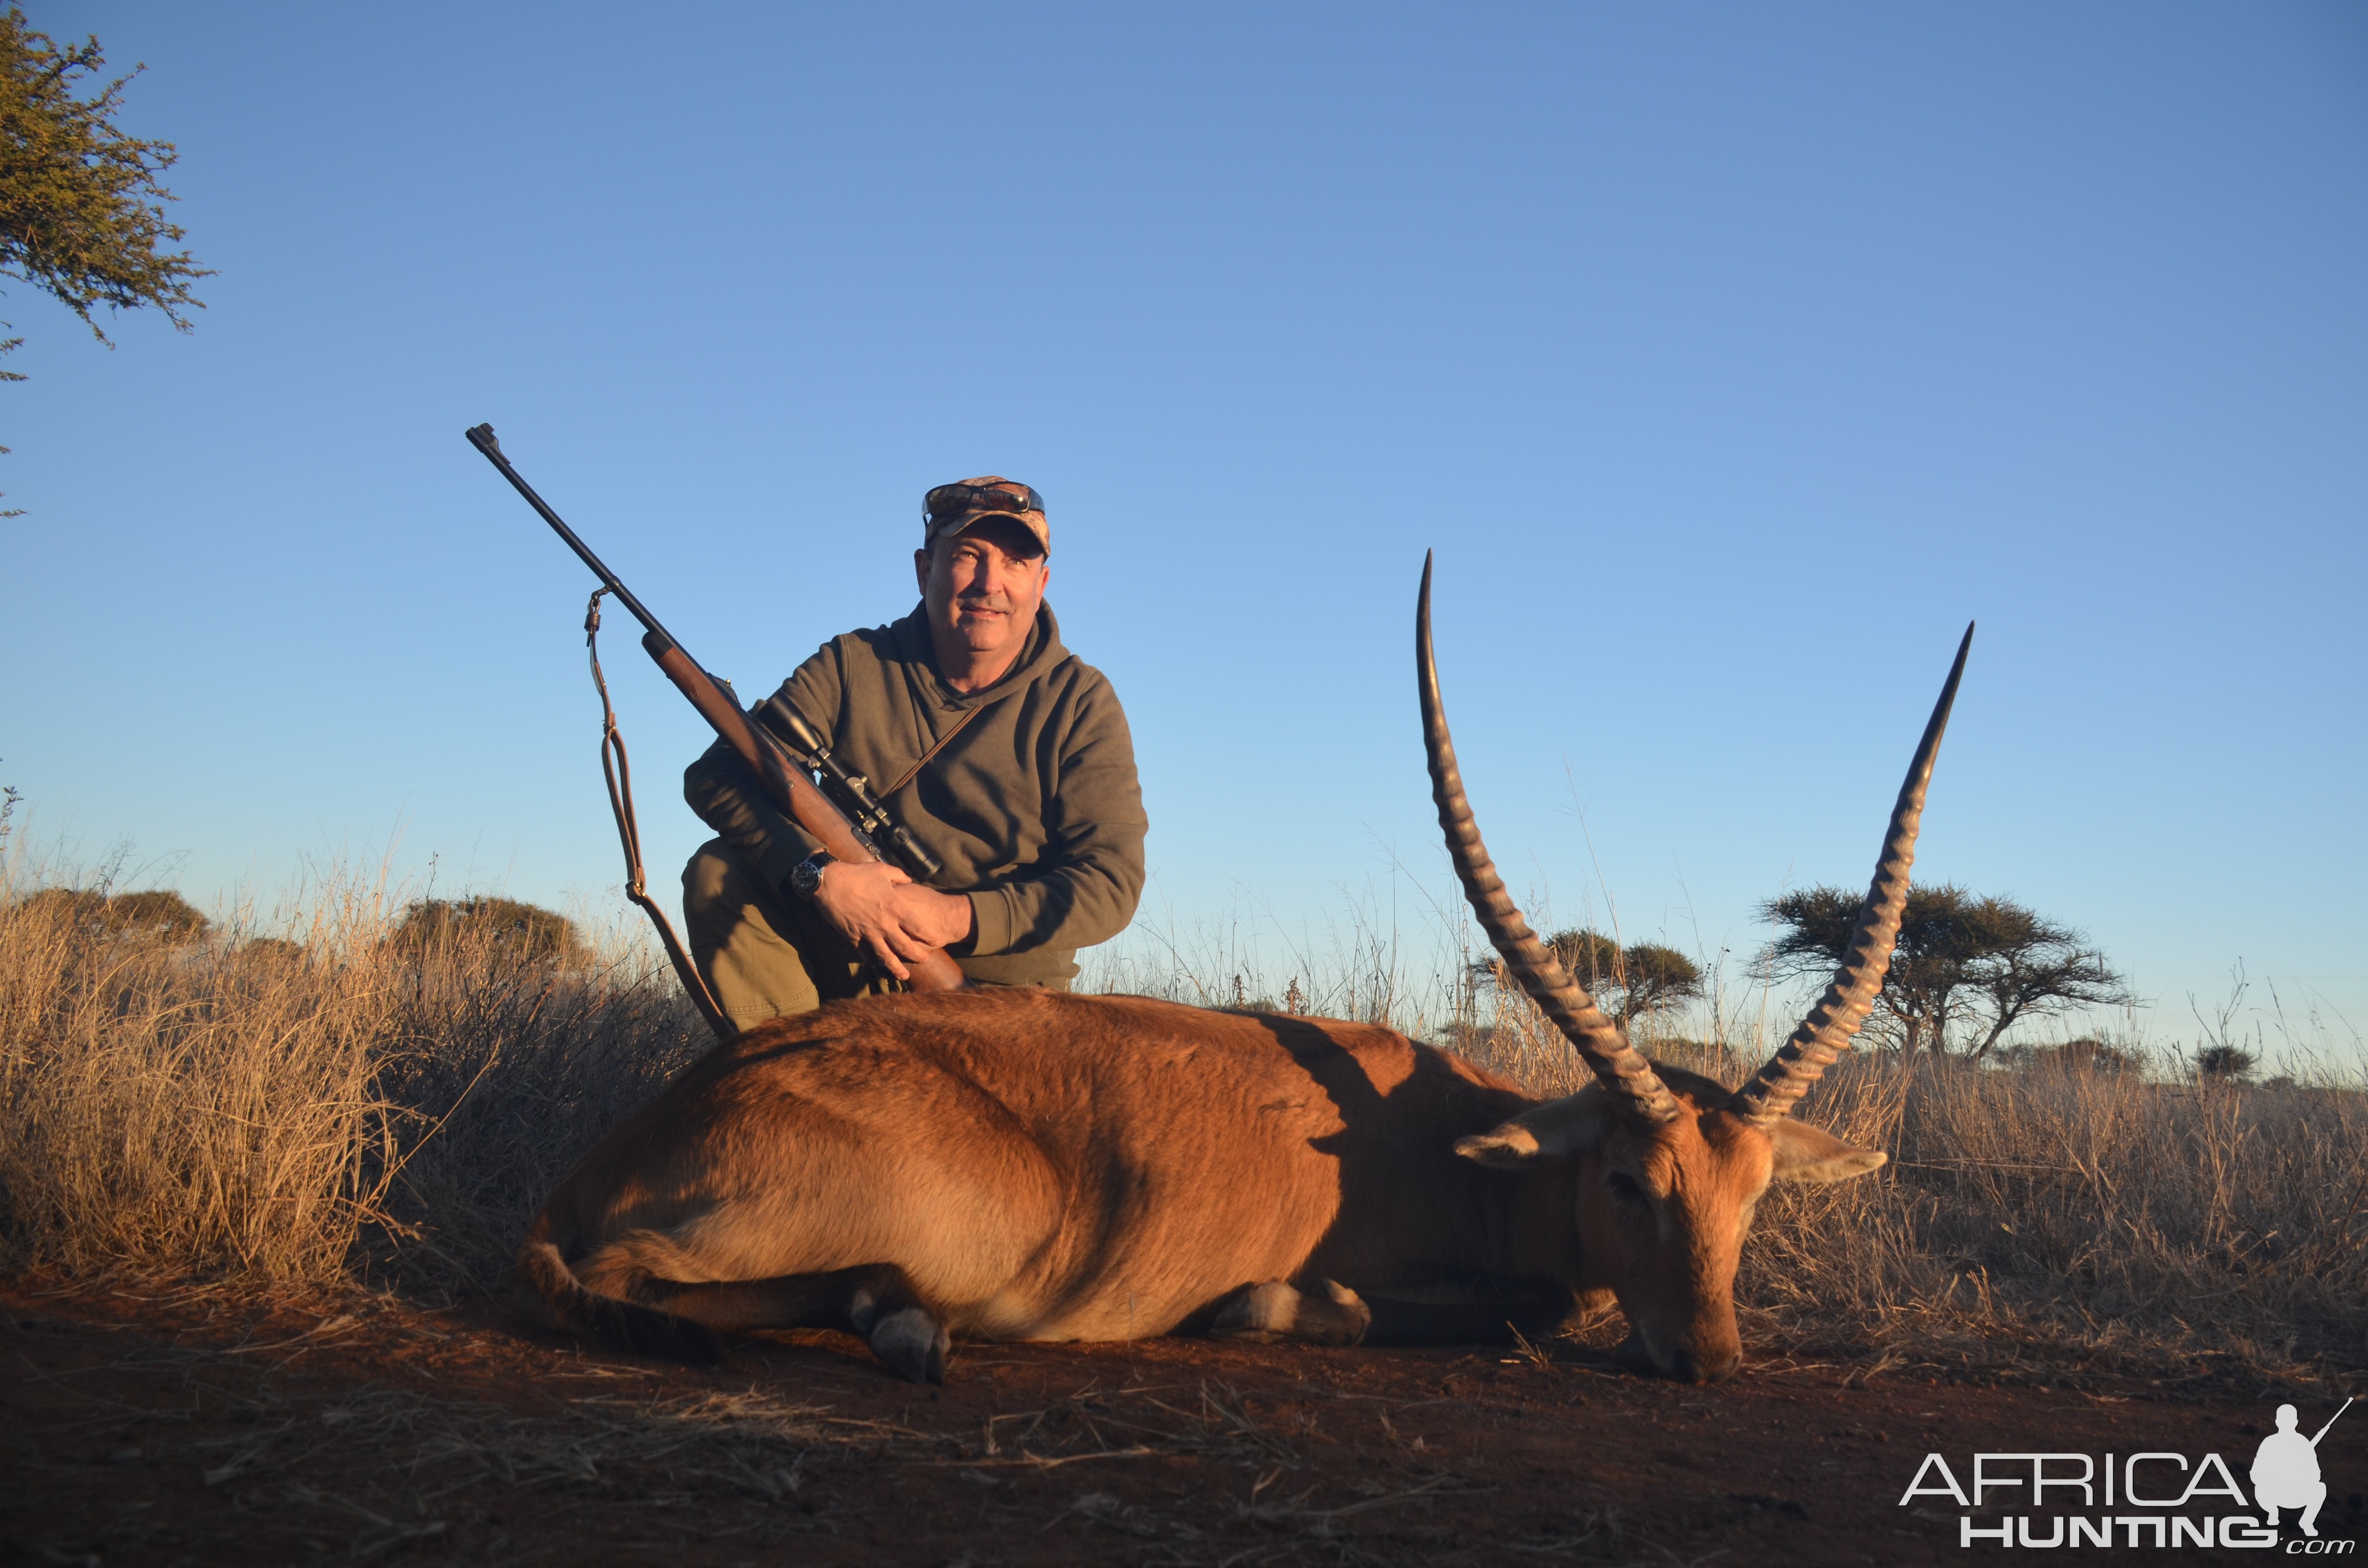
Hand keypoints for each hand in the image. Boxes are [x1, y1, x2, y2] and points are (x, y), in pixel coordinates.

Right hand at [809, 858, 975, 980]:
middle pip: (905, 946)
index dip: (929, 935)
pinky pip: (864, 953)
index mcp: (894, 906)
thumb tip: (909, 879)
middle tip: (925, 960)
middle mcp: (884, 923)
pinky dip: (871, 960)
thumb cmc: (857, 874)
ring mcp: (868, 932)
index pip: (917, 926)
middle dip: (917, 956)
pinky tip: (876, 965)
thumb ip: (900, 876)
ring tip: (904, 976)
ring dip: (896, 968)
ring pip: (886, 956)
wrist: (829, 883)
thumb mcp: (883, 870)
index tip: (938, 941)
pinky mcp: (853, 937)